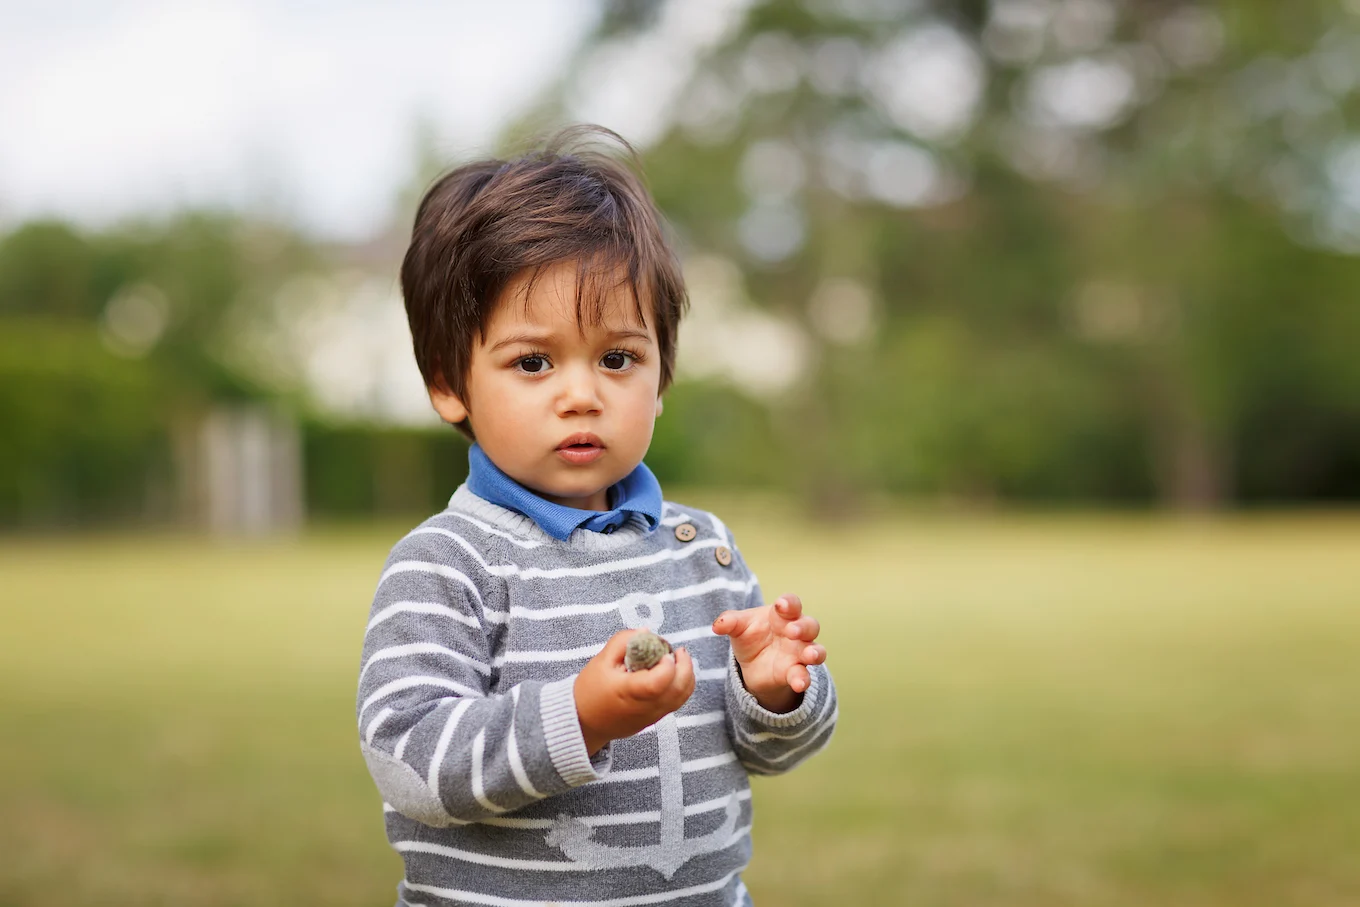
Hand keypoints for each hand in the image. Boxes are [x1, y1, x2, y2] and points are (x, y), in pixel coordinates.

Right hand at [574, 629, 694, 754]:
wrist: (584, 723)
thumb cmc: (590, 691)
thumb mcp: (601, 660)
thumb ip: (624, 642)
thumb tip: (646, 632)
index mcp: (630, 692)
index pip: (660, 681)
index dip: (667, 664)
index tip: (662, 651)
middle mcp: (645, 707)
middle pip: (679, 689)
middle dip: (685, 666)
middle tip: (679, 651)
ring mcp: (652, 716)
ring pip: (682, 697)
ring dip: (686, 676)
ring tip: (678, 660)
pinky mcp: (654, 719)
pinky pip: (676, 703)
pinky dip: (681, 686)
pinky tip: (673, 674)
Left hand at [712, 593, 826, 713]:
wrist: (751, 663)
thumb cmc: (750, 635)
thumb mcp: (738, 627)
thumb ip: (729, 622)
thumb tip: (717, 625)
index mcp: (782, 614)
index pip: (791, 604)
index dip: (789, 603)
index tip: (780, 605)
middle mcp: (796, 632)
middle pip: (809, 625)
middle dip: (803, 627)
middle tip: (792, 631)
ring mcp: (799, 653)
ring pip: (816, 650)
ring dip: (815, 652)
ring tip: (809, 656)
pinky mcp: (795, 672)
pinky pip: (804, 675)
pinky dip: (803, 679)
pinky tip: (799, 683)